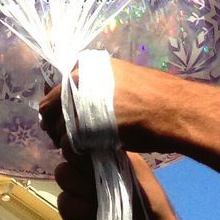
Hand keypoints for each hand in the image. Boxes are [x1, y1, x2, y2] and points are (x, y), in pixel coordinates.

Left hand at [38, 56, 191, 154]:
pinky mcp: (83, 125)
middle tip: (63, 138)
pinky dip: (71, 149)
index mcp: (86, 65)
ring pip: (56, 125)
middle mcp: (77, 79)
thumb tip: (85, 97)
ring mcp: (78, 101)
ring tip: (76, 148)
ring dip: (63, 138)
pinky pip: (66, 141)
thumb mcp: (120, 79)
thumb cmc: (152, 96)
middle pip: (50, 106)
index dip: (58, 107)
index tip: (63, 119)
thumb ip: (97, 86)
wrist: (169, 108)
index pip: (57, 88)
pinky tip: (84, 153)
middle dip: (54, 123)